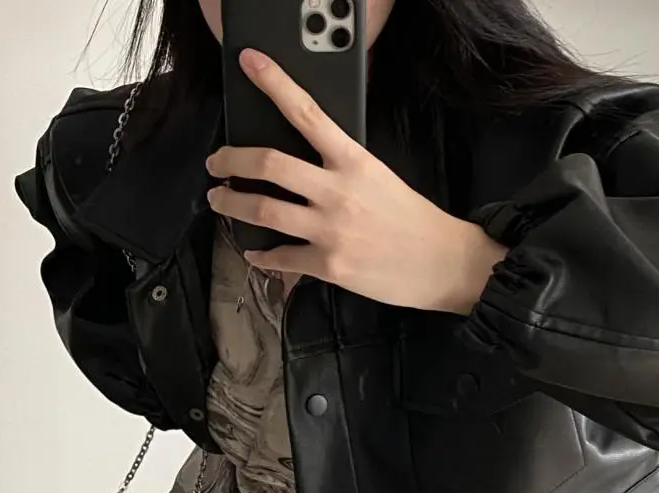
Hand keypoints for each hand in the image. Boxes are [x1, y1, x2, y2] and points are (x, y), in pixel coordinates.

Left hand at [205, 49, 506, 314]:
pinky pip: (280, 258)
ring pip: (263, 209)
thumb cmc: (413, 220)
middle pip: (269, 163)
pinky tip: (254, 254)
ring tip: (220, 200)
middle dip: (230, 160)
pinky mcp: (329, 265)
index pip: (306, 112)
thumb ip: (341, 167)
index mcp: (353, 160)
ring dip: (232, 203)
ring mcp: (331, 229)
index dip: (273, 82)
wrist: (442, 262)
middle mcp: (338, 190)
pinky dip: (260, 256)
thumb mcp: (379, 176)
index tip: (249, 62)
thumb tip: (304, 164)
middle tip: (216, 163)